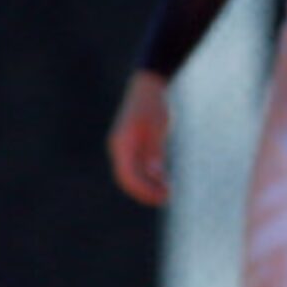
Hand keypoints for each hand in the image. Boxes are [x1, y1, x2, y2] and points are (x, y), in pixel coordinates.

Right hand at [106, 70, 173, 206]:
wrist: (147, 88)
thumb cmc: (154, 106)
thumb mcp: (158, 127)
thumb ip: (155, 150)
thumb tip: (154, 174)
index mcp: (123, 143)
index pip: (129, 174)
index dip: (144, 189)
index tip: (162, 196)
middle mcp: (119, 148)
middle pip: (128, 178)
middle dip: (145, 191)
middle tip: (166, 198)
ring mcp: (123, 148)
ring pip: (131, 175)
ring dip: (147, 186)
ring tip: (167, 192)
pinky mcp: (131, 147)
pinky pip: (136, 167)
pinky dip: (147, 177)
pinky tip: (162, 180)